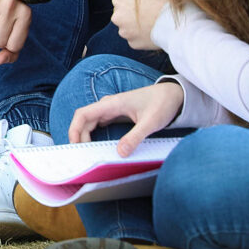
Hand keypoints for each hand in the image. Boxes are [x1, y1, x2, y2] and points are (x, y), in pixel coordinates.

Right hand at [68, 82, 184, 155]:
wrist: (173, 94)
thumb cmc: (162, 103)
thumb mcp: (151, 122)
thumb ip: (135, 137)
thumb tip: (121, 153)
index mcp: (112, 104)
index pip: (83, 114)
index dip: (74, 129)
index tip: (75, 144)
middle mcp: (108, 106)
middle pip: (84, 120)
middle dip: (79, 136)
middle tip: (82, 154)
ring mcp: (111, 110)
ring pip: (90, 122)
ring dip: (85, 135)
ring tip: (87, 151)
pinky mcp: (117, 114)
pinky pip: (99, 124)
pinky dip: (94, 134)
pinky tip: (97, 144)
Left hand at [112, 0, 168, 49]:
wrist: (178, 25)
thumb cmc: (167, 4)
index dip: (134, 1)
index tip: (145, 3)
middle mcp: (117, 16)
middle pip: (122, 15)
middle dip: (132, 15)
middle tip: (149, 15)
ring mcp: (124, 32)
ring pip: (128, 29)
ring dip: (136, 28)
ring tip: (153, 25)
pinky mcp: (132, 44)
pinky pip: (135, 40)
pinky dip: (142, 38)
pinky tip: (154, 34)